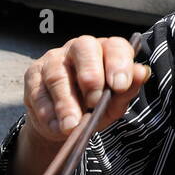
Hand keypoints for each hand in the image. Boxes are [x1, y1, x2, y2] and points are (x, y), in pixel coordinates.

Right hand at [23, 34, 151, 143]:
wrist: (64, 124)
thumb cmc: (93, 106)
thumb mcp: (114, 103)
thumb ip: (128, 90)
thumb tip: (142, 73)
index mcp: (105, 50)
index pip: (114, 46)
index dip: (118, 63)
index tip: (120, 86)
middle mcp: (78, 48)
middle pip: (83, 48)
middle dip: (90, 74)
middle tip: (94, 101)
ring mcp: (53, 60)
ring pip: (57, 75)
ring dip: (65, 103)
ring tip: (72, 126)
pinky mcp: (32, 76)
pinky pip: (38, 92)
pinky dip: (47, 113)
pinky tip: (56, 127)